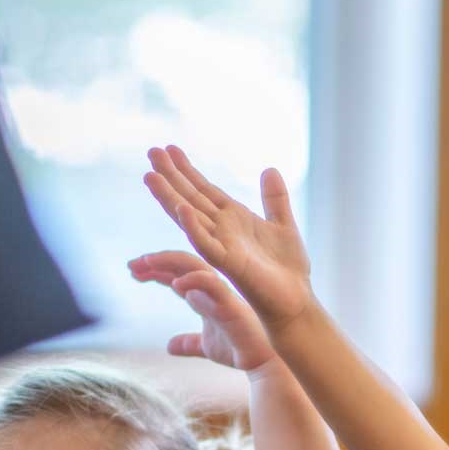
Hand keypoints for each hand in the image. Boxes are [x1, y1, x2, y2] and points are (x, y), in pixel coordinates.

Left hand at [128, 250, 275, 371]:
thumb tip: (170, 346)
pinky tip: (175, 286)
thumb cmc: (239, 351)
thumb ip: (188, 342)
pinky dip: (192, 280)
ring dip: (166, 261)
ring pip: (192, 264)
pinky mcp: (229, 302)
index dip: (154, 270)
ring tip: (144, 264)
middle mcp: (212, 288)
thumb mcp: (206, 346)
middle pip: (180, 263)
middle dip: (154, 261)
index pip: (176, 274)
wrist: (263, 363)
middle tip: (132, 265)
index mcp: (205, 295)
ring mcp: (221, 292)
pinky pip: (209, 283)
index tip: (132, 271)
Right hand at [144, 145, 312, 333]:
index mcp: (233, 219)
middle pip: (191, 198)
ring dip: (170, 198)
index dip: (187, 170)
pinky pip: (207, 246)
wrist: (297, 301)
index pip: (204, 190)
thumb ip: (275, 199)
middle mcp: (223, 231)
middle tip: (151, 151)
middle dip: (171, 176)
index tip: (169, 148)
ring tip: (151, 177)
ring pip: (190, 219)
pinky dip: (194, 227)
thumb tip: (270, 169)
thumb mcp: (283, 225)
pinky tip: (182, 209)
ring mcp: (223, 247)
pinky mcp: (230, 265)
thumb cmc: (289, 269)